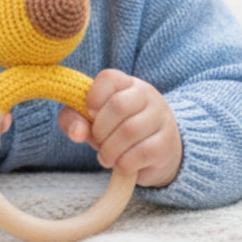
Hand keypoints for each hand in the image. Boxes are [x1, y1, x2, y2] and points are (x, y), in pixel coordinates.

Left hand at [58, 69, 181, 187]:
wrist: (154, 154)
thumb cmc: (116, 132)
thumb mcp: (92, 122)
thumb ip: (74, 120)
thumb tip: (76, 133)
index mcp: (127, 84)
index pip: (109, 78)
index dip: (93, 97)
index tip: (90, 114)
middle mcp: (147, 95)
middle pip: (118, 105)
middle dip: (100, 130)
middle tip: (98, 141)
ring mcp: (160, 118)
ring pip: (129, 130)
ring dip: (110, 150)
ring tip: (106, 156)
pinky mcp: (166, 143)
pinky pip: (141, 153)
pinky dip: (123, 163)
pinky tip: (121, 164)